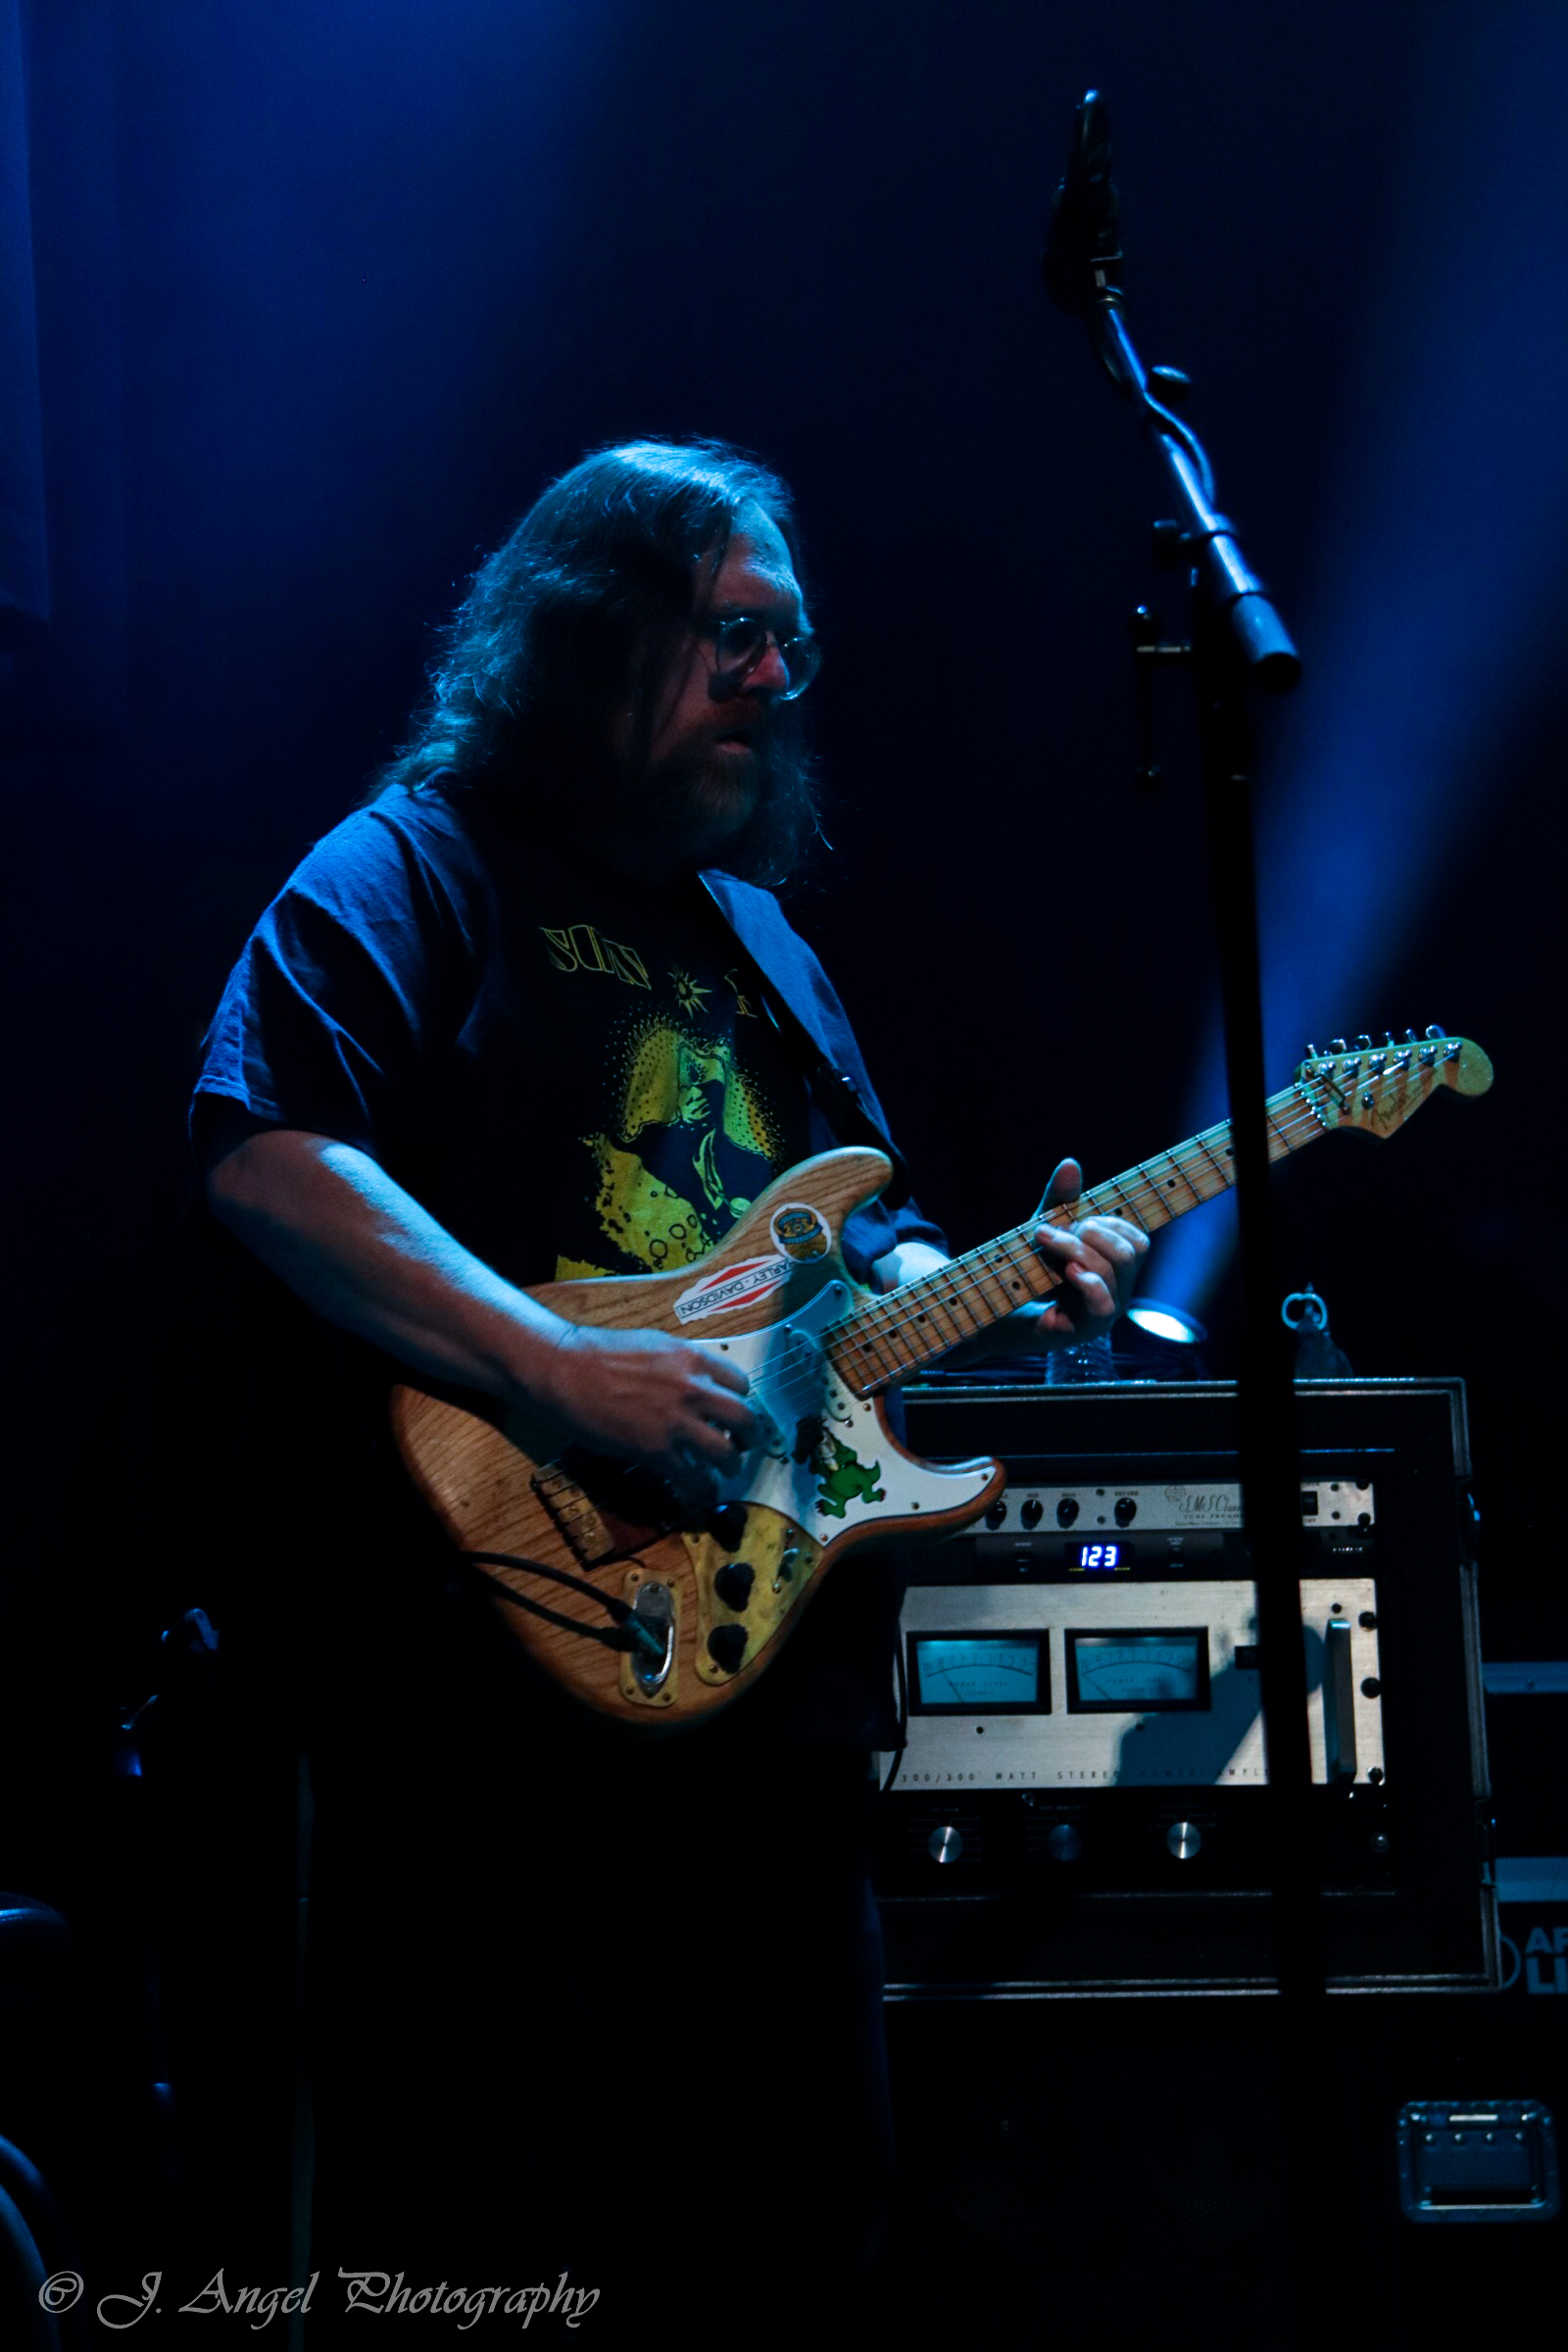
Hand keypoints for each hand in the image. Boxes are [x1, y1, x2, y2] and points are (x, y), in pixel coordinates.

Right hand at [532, 1324, 756, 1510]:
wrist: (564, 1370)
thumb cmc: (599, 1353)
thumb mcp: (653, 1346)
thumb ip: (680, 1364)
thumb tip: (694, 1380)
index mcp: (693, 1359)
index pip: (740, 1383)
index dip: (740, 1401)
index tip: (734, 1413)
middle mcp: (693, 1389)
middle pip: (744, 1418)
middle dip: (749, 1437)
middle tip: (743, 1445)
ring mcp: (676, 1422)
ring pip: (725, 1452)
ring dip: (729, 1466)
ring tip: (723, 1471)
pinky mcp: (656, 1451)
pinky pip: (693, 1477)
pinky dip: (701, 1488)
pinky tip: (699, 1491)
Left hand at [1028, 1158, 1147, 1344]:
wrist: (991, 1308)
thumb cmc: (1024, 1269)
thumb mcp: (1045, 1228)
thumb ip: (1060, 1200)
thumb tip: (1070, 1163)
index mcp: (1115, 1270)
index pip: (1139, 1241)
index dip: (1111, 1223)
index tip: (1077, 1221)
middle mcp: (1116, 1293)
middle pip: (1132, 1253)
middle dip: (1093, 1232)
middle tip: (1056, 1230)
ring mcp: (1103, 1314)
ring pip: (1113, 1270)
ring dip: (1074, 1246)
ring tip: (1043, 1240)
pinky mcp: (1083, 1330)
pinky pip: (1103, 1303)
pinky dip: (1086, 1279)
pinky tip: (1066, 1270)